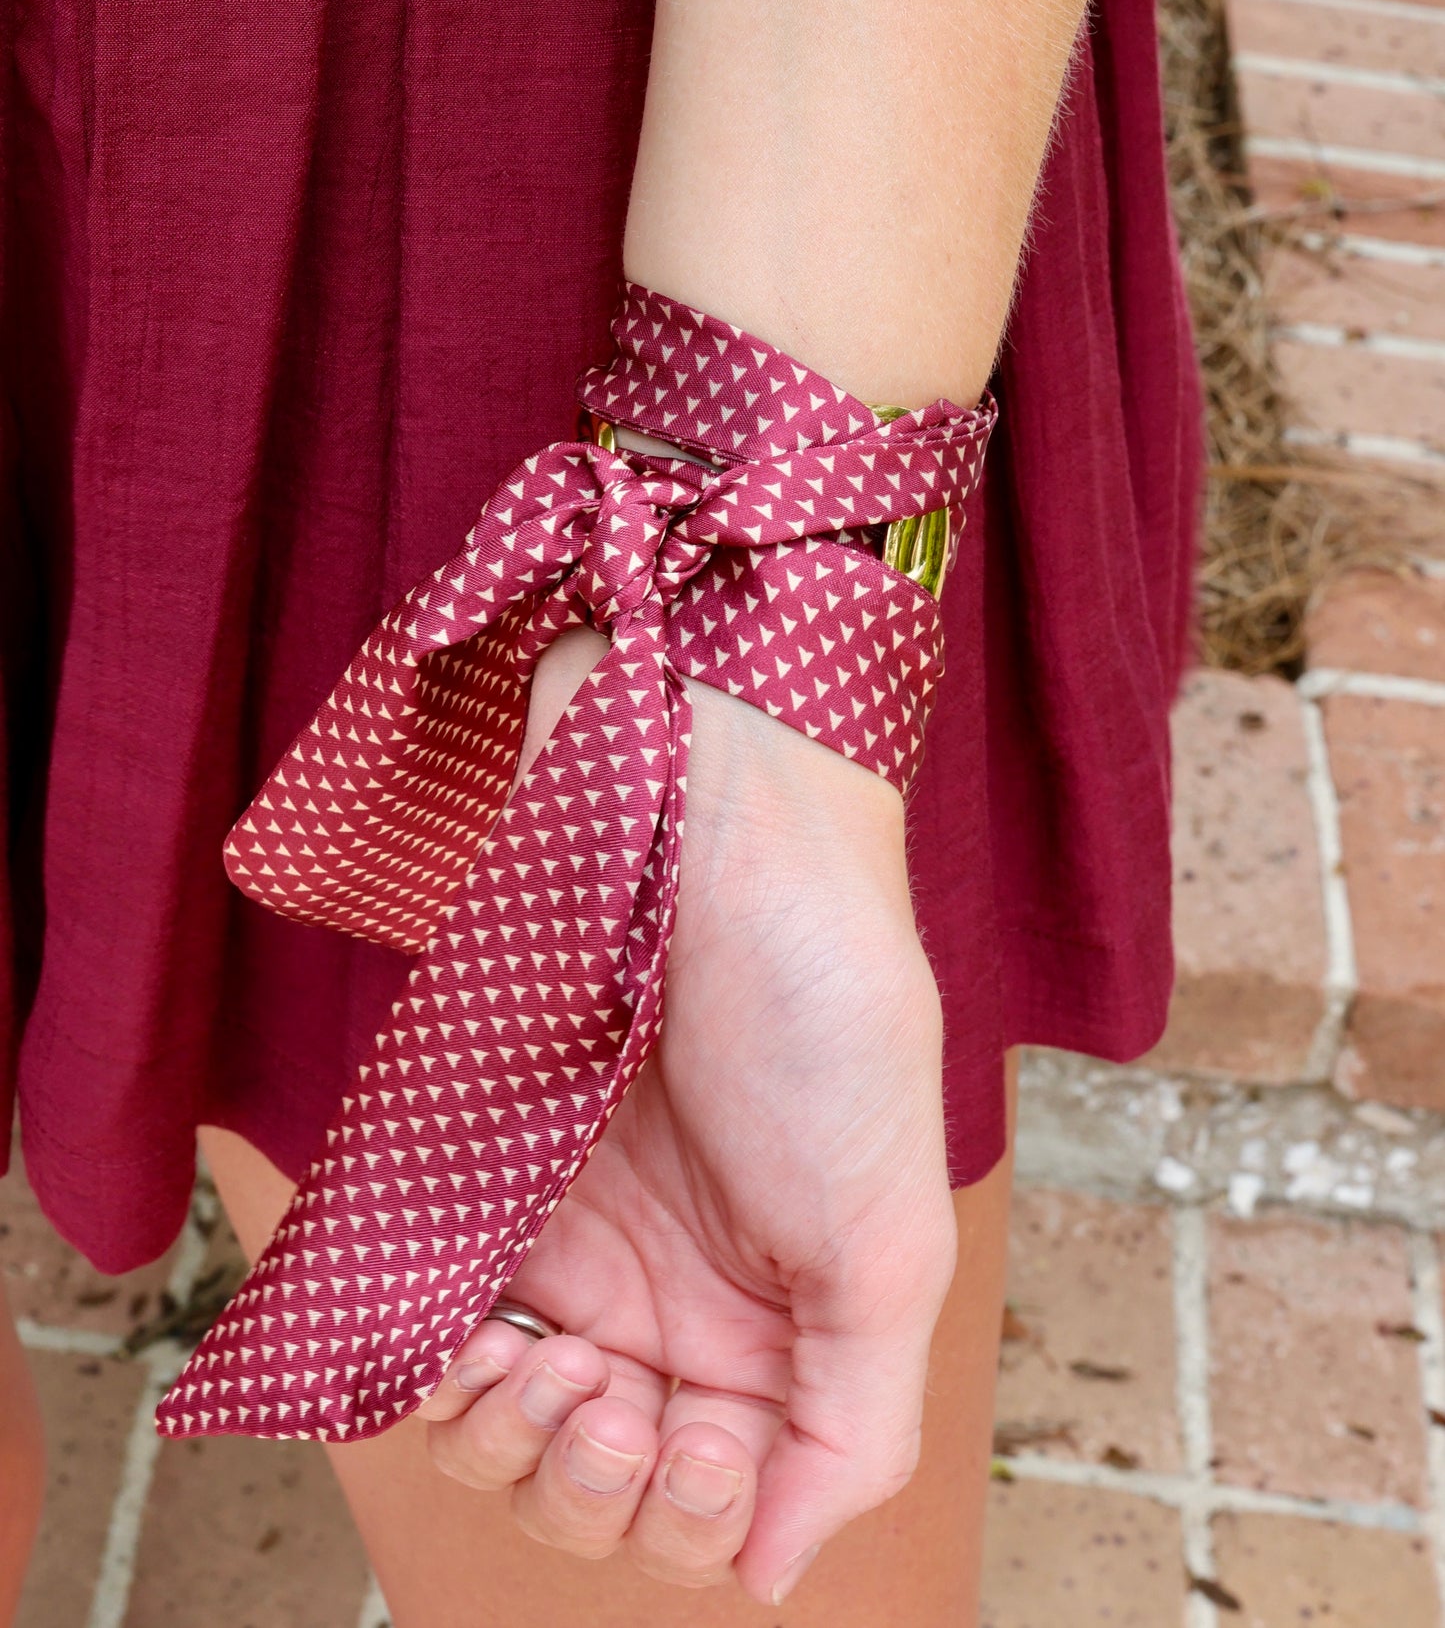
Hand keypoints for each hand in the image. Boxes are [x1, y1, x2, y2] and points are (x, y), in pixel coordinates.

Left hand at [415, 626, 958, 1605]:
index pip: (720, 1504)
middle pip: (603, 1491)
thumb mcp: (891, 1241)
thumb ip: (851, 1427)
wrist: (711, 830)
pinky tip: (458, 1348)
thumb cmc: (825, 1014)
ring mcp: (576, 1245)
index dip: (693, 1512)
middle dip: (595, 1489)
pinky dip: (430, 1383)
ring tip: (534, 1368)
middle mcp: (677, 1300)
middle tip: (608, 1395)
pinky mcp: (487, 1182)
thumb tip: (765, 1578)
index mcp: (789, 1327)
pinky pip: (427, 1337)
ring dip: (508, 1448)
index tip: (694, 1429)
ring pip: (504, 1439)